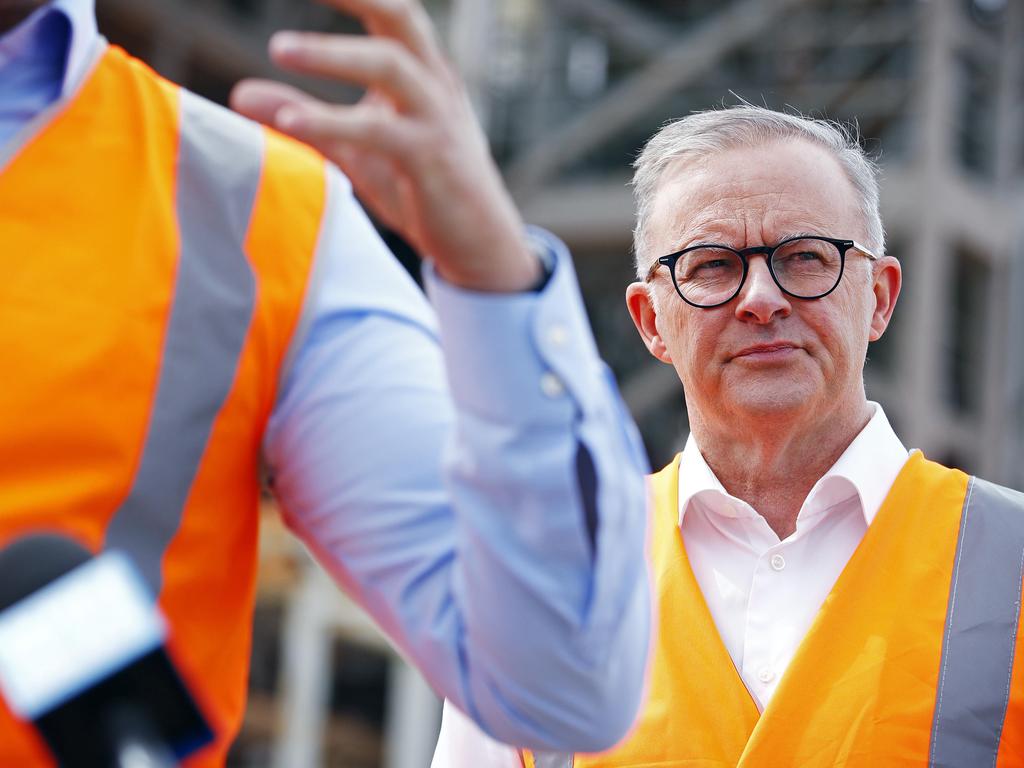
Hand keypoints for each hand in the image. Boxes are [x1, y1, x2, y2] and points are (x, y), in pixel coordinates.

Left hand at [230, 0, 541, 291]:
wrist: (480, 243)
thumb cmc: (421, 188)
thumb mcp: (355, 147)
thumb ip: (304, 116)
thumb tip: (239, 93)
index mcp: (419, 70)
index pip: (385, 9)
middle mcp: (432, 83)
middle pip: (399, 13)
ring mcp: (435, 118)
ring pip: (389, 64)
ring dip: (331, 53)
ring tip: (278, 49)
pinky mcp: (431, 159)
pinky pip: (380, 132)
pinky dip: (333, 121)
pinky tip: (289, 122)